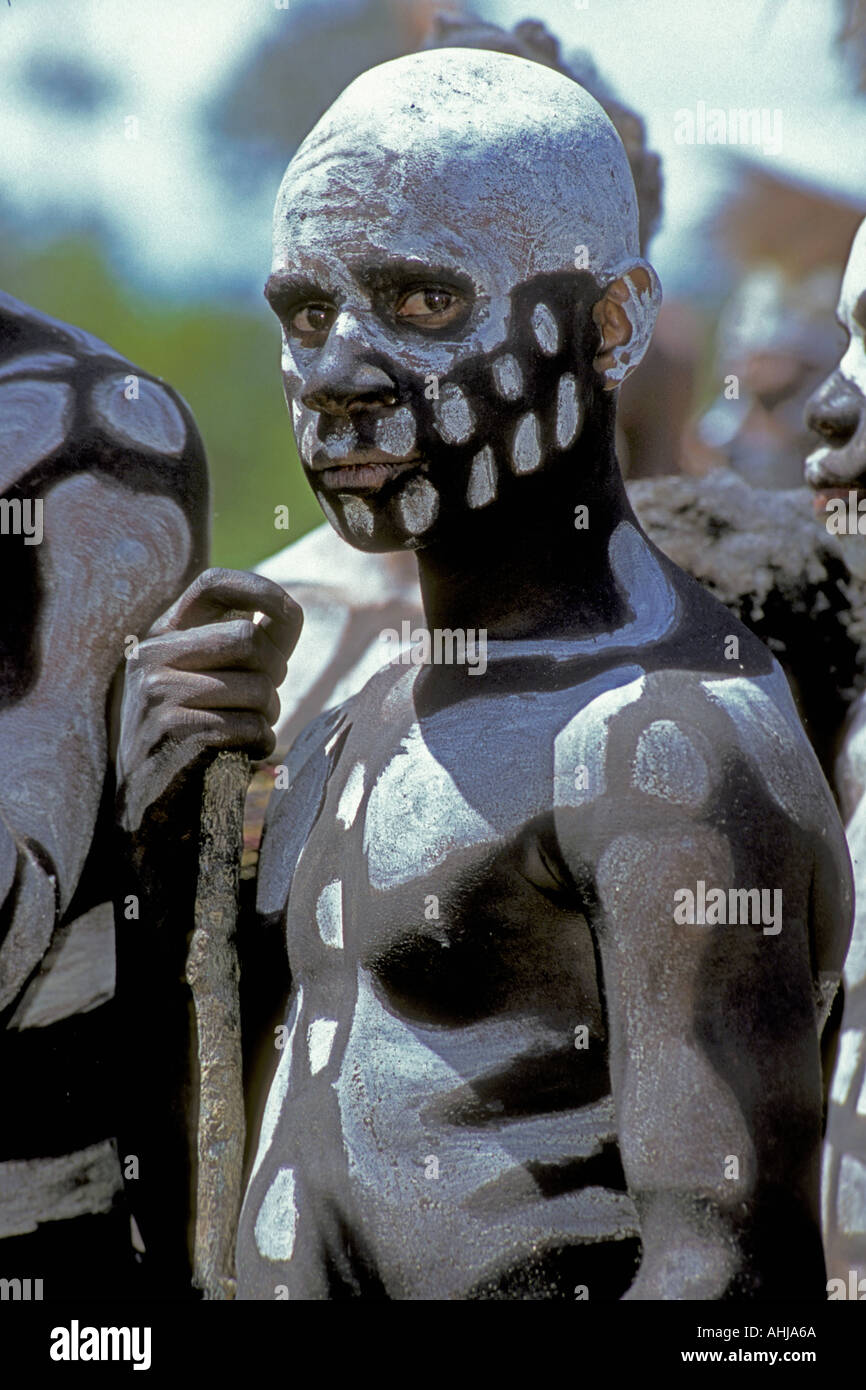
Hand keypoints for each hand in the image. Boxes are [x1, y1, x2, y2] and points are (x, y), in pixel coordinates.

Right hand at [116, 568, 301, 832]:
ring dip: (267, 717)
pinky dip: (258, 746)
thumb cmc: (197, 741)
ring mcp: (156, 692)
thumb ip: (246, 647)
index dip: (261, 589)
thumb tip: (288, 610)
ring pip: (256, 688)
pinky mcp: (171, 730)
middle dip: (273, 675)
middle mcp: (152, 656)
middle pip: (248, 639)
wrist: (151, 812)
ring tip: (246, 733)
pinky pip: (248, 727)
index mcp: (163, 635)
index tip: (291, 612)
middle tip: (263, 703)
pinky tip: (239, 756)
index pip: (213, 583)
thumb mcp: (211, 682)